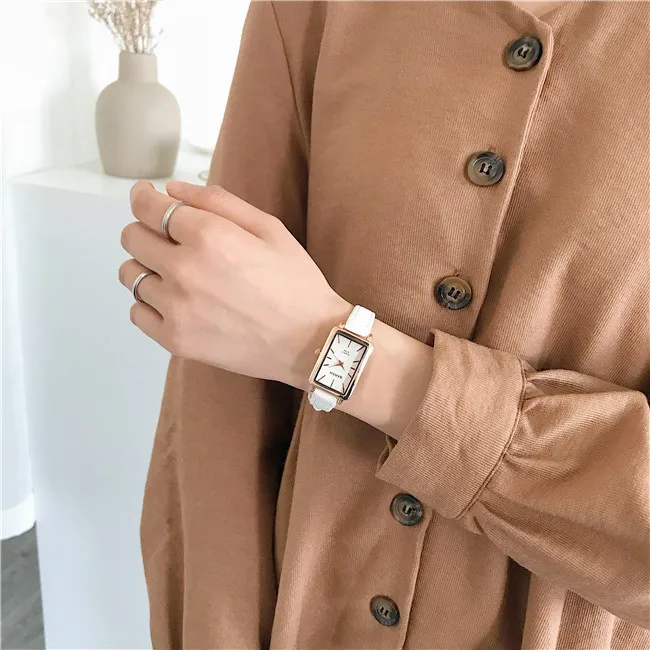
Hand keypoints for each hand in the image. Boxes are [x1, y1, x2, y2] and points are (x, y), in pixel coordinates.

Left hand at [119, 180, 350, 386]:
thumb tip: (171, 188)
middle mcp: (183, 269)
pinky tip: (175, 302)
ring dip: (147, 267)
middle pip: (131, 238)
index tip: (147, 197)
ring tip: (175, 274)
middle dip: (146, 230)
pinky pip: (137, 313)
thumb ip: (218, 201)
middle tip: (168, 239)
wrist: (310, 341)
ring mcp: (175, 308)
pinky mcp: (175, 340)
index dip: (143, 197)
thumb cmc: (295, 282)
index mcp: (208, 235)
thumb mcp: (269, 228)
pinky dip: (149, 303)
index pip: (148, 207)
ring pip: (130, 275)